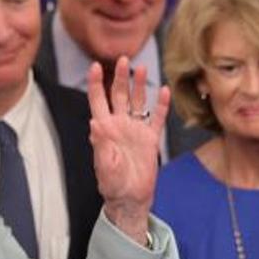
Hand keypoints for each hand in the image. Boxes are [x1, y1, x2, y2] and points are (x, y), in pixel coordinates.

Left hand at [86, 56, 170, 243]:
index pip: (98, 101)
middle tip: (123, 59)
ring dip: (139, 85)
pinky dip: (161, 105)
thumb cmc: (113, 186)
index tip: (96, 66)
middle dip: (120, 77)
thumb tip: (94, 123)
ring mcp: (136, 131)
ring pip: (138, 102)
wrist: (131, 199)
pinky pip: (157, 118)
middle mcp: (120, 126)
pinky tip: (165, 91)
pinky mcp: (151, 139)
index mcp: (104, 130)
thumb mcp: (103, 167)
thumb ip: (100, 145)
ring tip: (142, 67)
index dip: (96, 84)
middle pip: (119, 95)